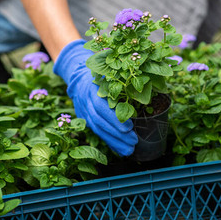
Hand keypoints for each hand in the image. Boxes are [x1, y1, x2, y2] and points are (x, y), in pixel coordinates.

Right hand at [53, 39, 137, 155]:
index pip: (102, 107)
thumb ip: (119, 79)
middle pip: (100, 122)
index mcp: (92, 89)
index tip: (129, 127)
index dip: (115, 119)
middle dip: (117, 134)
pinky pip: (97, 132)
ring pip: (98, 129)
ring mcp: (84, 111)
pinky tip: (120, 149)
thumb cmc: (99, 70)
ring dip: (114, 141)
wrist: (77, 73)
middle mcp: (85, 101)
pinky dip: (109, 141)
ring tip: (129, 149)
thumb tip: (143, 84)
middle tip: (134, 141)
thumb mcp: (107, 70)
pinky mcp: (85, 118)